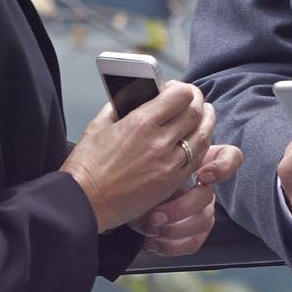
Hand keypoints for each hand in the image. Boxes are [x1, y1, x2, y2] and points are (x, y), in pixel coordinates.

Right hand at [61, 82, 215, 232]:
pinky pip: (196, 160)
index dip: (183, 89)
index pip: (180, 96)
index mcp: (141, 122)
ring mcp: (168, 164)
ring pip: (201, 137)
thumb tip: (134, 94)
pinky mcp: (170, 184)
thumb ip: (120, 105)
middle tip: (195, 98)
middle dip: (198, 101)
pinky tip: (198, 140)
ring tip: (204, 115)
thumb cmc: (88, 166)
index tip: (179, 88)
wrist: (85, 203)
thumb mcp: (99, 124)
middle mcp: (159, 142)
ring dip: (206, 122)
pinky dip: (201, 147)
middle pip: (195, 113)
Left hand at [135, 143, 243, 255]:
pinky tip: (151, 240)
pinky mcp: (193, 233)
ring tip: (149, 227)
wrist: (122, 201)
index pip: (229, 157)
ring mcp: (200, 210)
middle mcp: (203, 186)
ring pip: (202, 222)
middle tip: (155, 215)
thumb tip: (154, 134)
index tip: (202, 175)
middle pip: (208, 196)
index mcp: (198, 161)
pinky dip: (171, 245)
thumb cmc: (133, 173)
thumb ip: (154, 145)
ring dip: (173, 229)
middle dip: (180, 208)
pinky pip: (194, 242)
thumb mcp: (142, 154)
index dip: (222, 167)